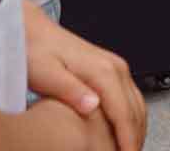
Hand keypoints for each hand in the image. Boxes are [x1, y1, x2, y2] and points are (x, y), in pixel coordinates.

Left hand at [24, 0, 145, 150]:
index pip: (124, 114)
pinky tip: (122, 132)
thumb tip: (93, 105)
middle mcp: (114, 67)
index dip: (127, 141)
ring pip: (137, 104)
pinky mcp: (110, 69)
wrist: (32, 31)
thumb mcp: (46, 74)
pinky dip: (131, 118)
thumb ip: (70, 90)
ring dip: (136, 130)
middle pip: (136, 111)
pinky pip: (130, 97)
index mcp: (102, 70)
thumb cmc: (35, 51)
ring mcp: (114, 67)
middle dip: (135, 139)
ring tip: (126, 150)